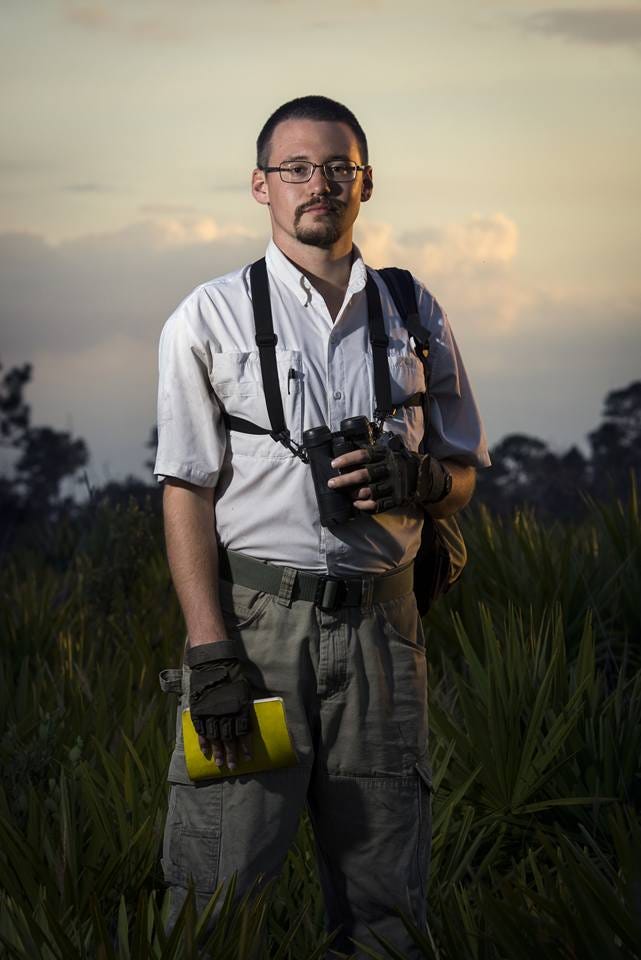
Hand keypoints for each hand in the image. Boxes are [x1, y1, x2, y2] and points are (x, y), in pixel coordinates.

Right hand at [186, 641, 252, 770]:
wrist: (214, 664)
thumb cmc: (232, 676)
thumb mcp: (243, 691)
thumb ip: (243, 707)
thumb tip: (245, 722)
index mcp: (239, 709)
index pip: (243, 733)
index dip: (245, 747)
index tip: (247, 758)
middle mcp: (226, 714)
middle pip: (229, 739)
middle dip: (231, 754)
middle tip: (232, 767)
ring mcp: (211, 713)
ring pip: (215, 738)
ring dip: (218, 752)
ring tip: (219, 764)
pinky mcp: (200, 711)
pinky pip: (201, 730)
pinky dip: (204, 742)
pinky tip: (206, 751)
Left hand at [328, 437, 449, 512]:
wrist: (421, 476)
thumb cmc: (398, 462)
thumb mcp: (388, 452)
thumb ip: (372, 454)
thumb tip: (347, 457)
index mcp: (385, 455)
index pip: (364, 455)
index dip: (347, 459)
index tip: (333, 464)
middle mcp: (389, 469)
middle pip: (364, 474)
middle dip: (345, 480)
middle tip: (331, 483)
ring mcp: (393, 485)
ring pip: (369, 491)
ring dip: (354, 494)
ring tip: (346, 494)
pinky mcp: (396, 498)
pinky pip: (378, 504)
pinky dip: (365, 506)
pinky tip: (356, 504)